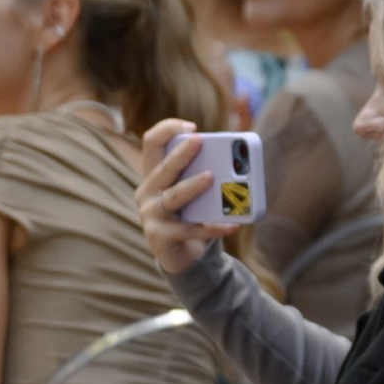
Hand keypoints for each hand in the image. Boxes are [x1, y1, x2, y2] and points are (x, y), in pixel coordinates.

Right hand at [137, 116, 224, 273]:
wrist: (182, 257)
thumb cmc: (190, 216)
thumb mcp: (195, 193)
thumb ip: (205, 174)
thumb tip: (237, 163)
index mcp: (154, 174)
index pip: (151, 142)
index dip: (167, 129)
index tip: (191, 127)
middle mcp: (147, 191)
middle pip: (163, 168)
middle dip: (181, 153)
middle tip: (199, 141)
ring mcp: (149, 214)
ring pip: (174, 196)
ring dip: (193, 185)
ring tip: (211, 177)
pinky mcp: (159, 236)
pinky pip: (190, 229)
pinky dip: (214, 227)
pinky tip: (233, 224)